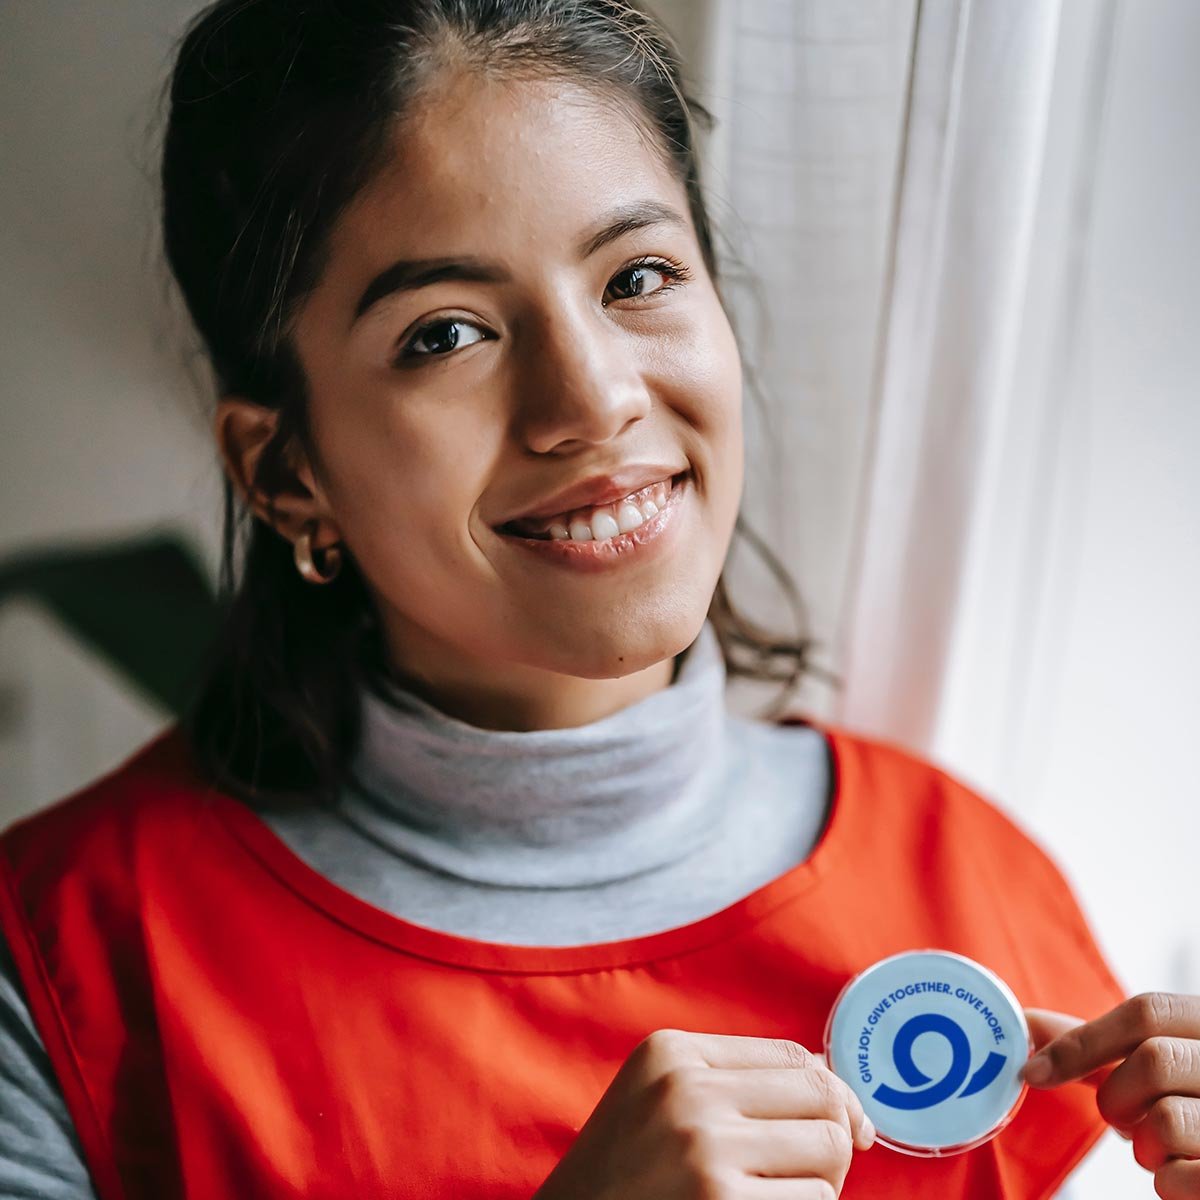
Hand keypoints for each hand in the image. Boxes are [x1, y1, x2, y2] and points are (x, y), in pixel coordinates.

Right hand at [533, 1027, 874, 1199]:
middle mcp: (687, 1092)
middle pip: (822, 1098)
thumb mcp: (655, 1099)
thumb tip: (831, 1077)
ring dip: (819, 1185)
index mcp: (670, 1053)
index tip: (851, 1125)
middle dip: (835, 1138)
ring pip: (828, 1154)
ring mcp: (705, 1151)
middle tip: (810, 1171)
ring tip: (773, 1195)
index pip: (794, 1056)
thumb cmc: (622, 1175)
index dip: (837, 1093)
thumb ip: (731, 1078)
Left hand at [1021, 993, 1199, 1199]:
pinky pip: (1182, 1175)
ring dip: (1145, 1145)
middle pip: (1153, 1061)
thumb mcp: (1159, 1062)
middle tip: (1127, 1119)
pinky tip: (1185, 1173)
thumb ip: (1098, 1044)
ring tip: (1163, 1147)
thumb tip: (1026, 1021)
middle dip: (1119, 1098)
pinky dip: (1167, 1181)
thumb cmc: (1194, 1102)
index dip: (1083, 1042)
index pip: (1147, 1012)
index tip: (1034, 1072)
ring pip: (1167, 1119)